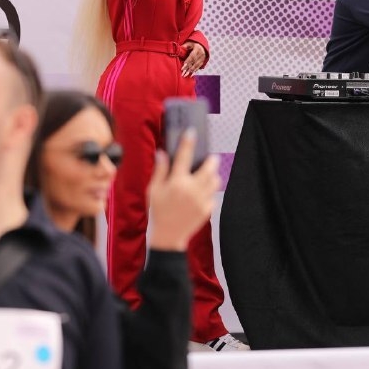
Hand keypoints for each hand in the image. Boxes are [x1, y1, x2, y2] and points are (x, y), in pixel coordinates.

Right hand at [148, 130, 220, 250]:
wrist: (168, 236)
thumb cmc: (158, 211)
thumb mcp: (154, 190)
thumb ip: (160, 170)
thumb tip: (161, 153)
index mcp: (177, 183)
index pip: (184, 156)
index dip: (188, 142)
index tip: (191, 132)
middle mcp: (191, 189)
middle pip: (209, 167)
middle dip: (211, 160)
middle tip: (209, 158)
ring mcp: (201, 200)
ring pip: (215, 180)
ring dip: (213, 175)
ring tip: (206, 174)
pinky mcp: (207, 209)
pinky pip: (213, 194)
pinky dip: (209, 190)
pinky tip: (202, 191)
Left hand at [181, 41, 206, 76]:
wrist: (202, 45)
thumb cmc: (193, 44)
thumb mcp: (189, 43)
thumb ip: (184, 46)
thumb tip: (179, 50)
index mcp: (197, 49)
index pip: (192, 57)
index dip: (187, 62)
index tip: (182, 68)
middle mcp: (201, 54)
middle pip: (194, 62)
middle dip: (188, 69)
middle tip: (183, 74)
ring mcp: (203, 58)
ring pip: (196, 66)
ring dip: (191, 71)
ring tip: (185, 76)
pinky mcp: (203, 61)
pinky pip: (198, 67)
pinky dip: (194, 71)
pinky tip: (191, 75)